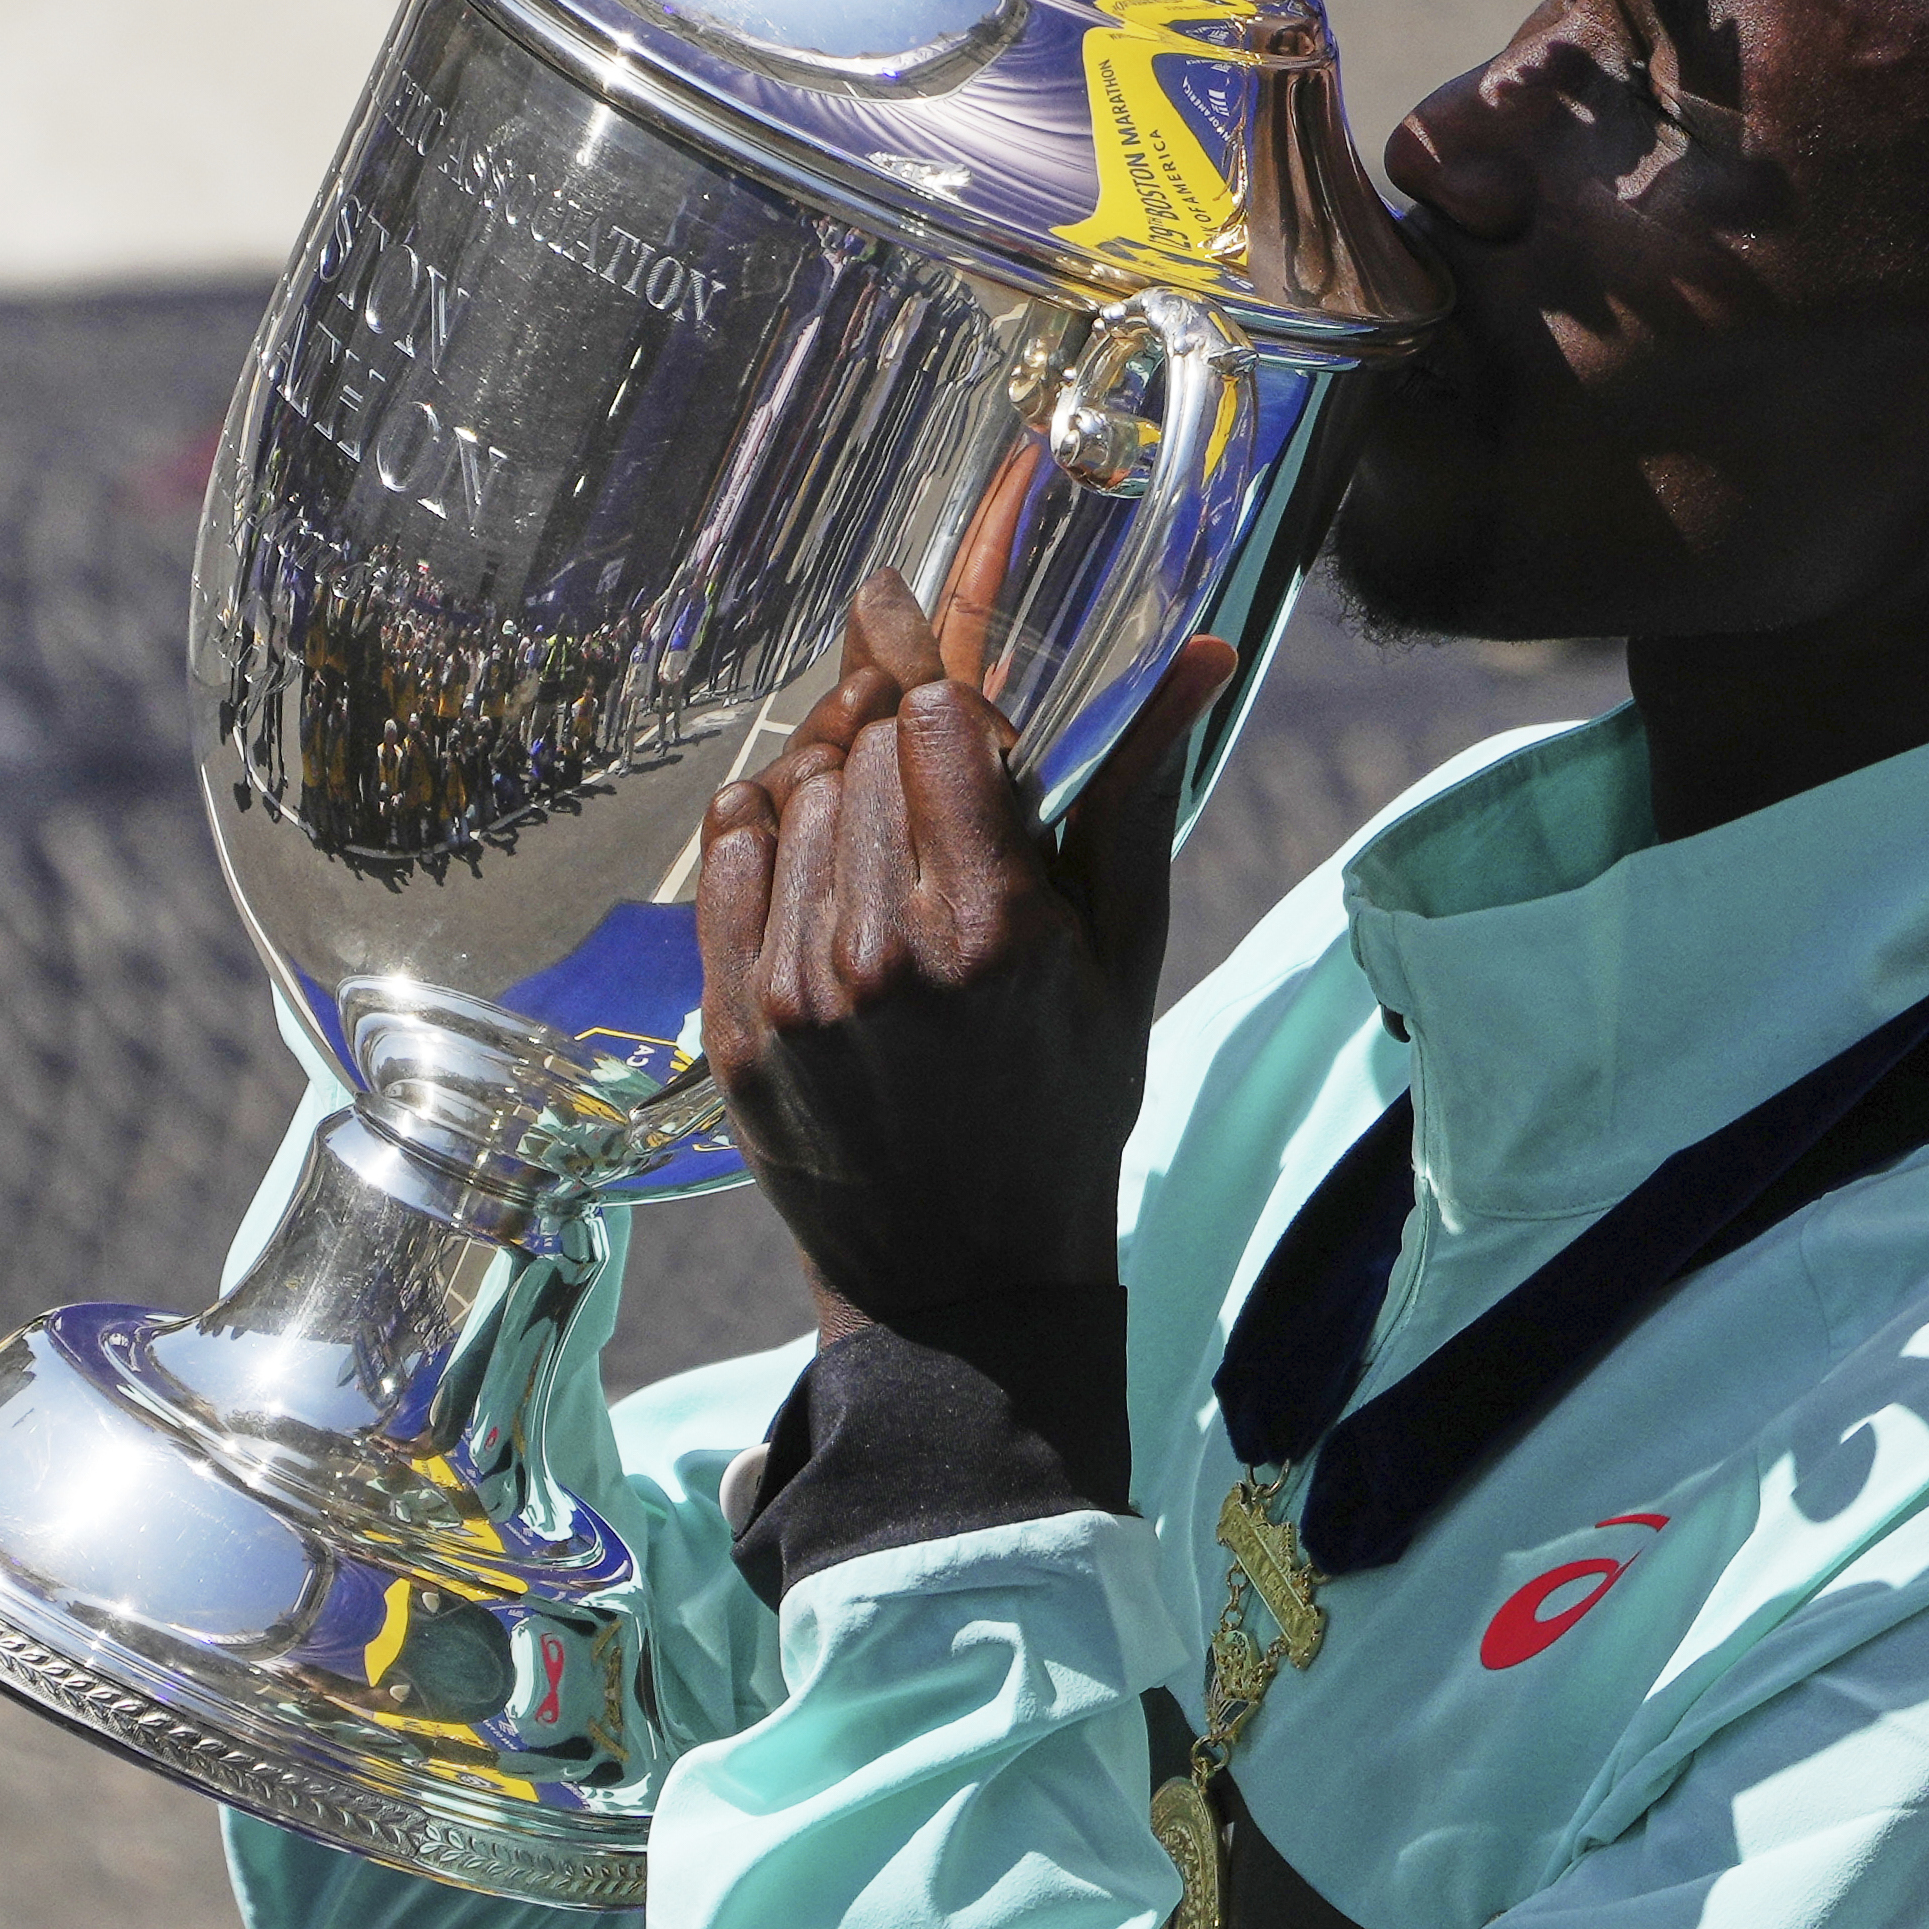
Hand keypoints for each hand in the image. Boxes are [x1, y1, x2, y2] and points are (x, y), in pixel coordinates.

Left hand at [694, 572, 1237, 1334]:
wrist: (964, 1275)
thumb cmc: (1067, 1104)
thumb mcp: (1124, 955)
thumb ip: (1140, 792)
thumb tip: (1202, 653)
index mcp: (991, 927)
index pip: (934, 719)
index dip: (939, 678)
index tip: (938, 656)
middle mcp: (880, 951)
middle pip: (860, 747)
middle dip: (893, 724)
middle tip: (922, 732)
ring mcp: (793, 991)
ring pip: (791, 794)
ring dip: (832, 773)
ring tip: (877, 800)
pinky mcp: (735, 1024)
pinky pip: (725, 855)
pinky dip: (760, 819)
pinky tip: (807, 834)